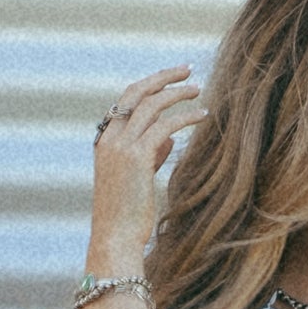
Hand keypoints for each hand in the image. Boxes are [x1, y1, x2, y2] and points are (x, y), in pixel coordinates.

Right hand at [89, 67, 203, 268]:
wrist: (114, 239)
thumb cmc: (127, 216)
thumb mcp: (136, 180)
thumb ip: (149, 155)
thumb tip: (167, 138)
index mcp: (104, 142)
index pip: (125, 102)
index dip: (149, 86)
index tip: (171, 79)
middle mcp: (109, 139)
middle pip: (136, 93)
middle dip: (162, 77)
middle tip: (187, 69)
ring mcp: (121, 147)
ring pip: (151, 105)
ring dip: (177, 93)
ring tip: (199, 90)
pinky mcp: (136, 158)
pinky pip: (165, 126)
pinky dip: (185, 117)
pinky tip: (203, 116)